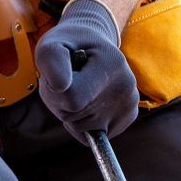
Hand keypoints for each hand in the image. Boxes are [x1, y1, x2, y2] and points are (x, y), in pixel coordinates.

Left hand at [34, 0, 138, 138]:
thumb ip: (50, 60)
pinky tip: (86, 102)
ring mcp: (130, 103)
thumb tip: (61, 87)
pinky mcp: (128, 117)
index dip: (52, 92)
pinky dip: (82, 124)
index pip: (72, 99)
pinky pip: (93, 136)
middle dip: (60, 102)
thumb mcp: (51, 44)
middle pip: (74, 115)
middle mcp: (127, 85)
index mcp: (112, 63)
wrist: (95, 45)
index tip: (55, 76)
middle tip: (66, 81)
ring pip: (81, 128)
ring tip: (78, 88)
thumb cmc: (68, 46)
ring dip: (70, 112)